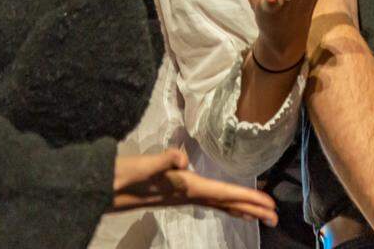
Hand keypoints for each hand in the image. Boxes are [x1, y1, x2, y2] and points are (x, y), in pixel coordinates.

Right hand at [111, 149, 277, 224]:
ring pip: (216, 202)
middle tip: (275, 215)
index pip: (222, 194)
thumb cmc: (119, 175)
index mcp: (183, 187)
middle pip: (224, 202)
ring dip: (238, 207)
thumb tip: (182, 159)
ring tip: (257, 213)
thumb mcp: (140, 166)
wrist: (99, 187)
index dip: (247, 199)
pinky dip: (219, 201)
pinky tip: (221, 201)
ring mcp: (178, 195)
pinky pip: (204, 199)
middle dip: (250, 208)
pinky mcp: (171, 192)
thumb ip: (161, 161)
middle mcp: (184, 194)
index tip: (269, 206)